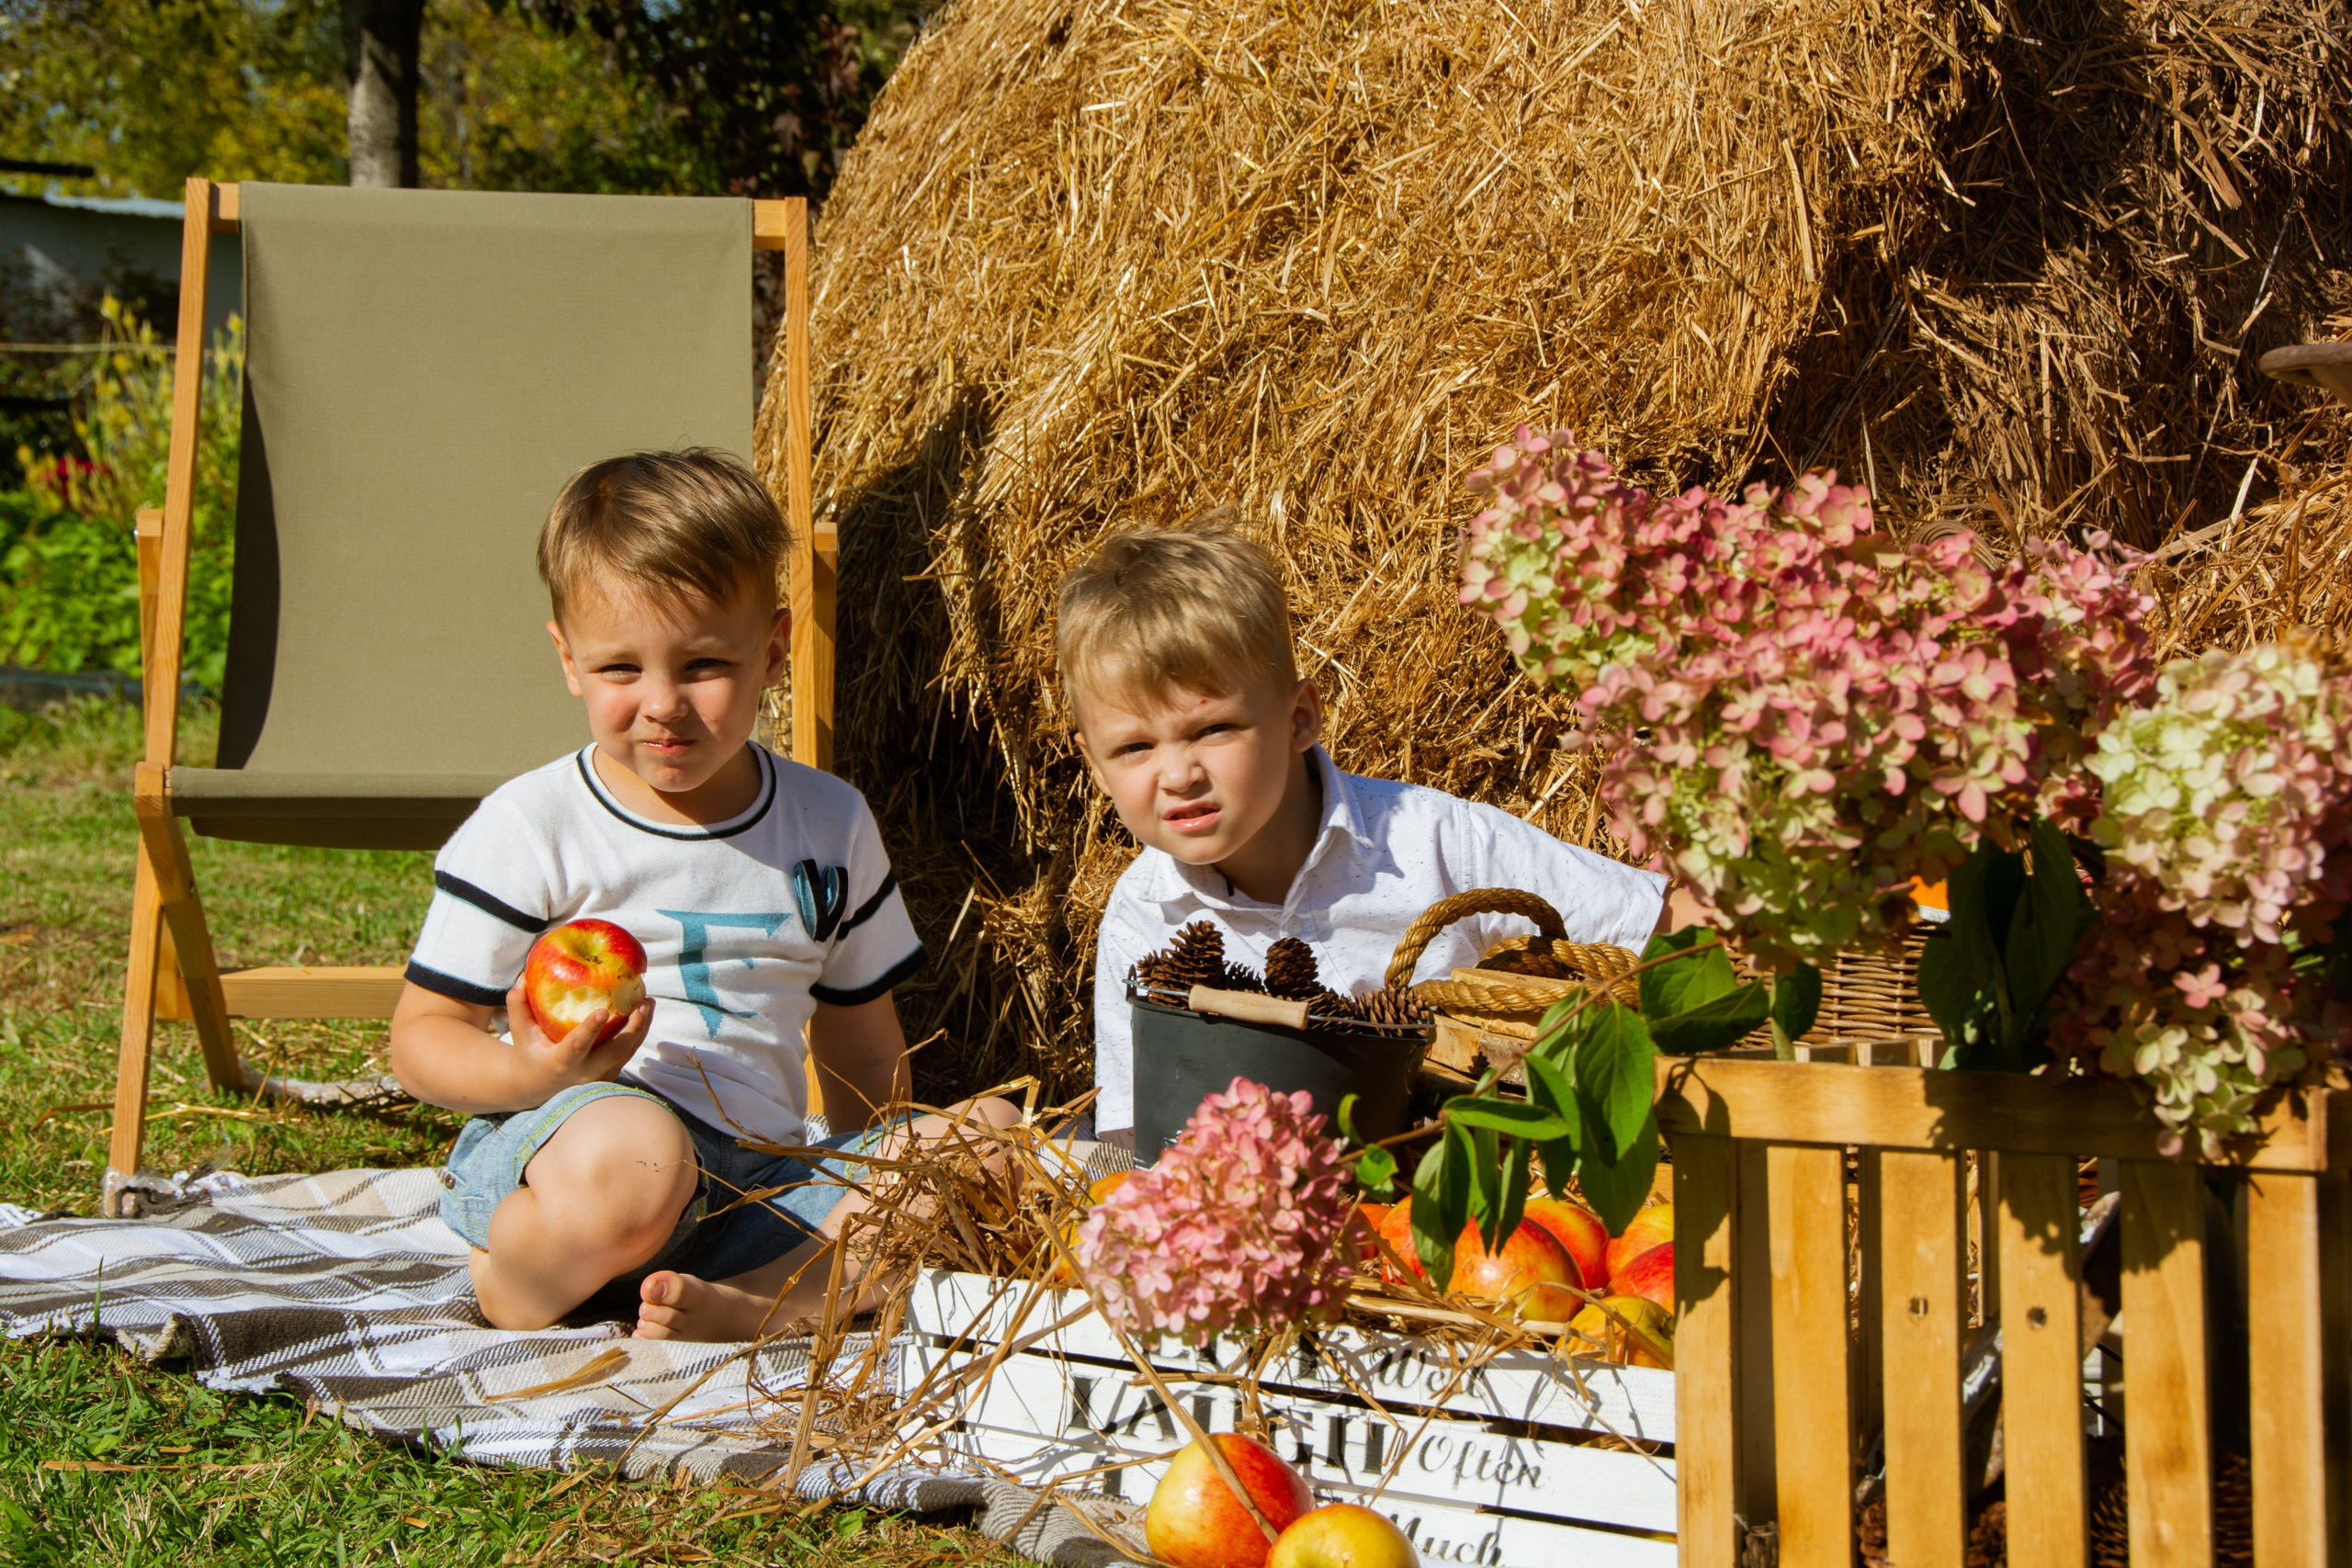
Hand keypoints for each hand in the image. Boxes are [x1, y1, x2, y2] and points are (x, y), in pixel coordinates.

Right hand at [504, 974, 652, 1094]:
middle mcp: (584, 1073)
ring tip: (648, 1002)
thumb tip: (523, 976)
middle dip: (632, 1028)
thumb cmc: (529, 1052)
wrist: (539, 1086)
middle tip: (642, 1002)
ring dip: (642, 1027)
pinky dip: (640, 1032)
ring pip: (628, 1052)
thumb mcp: (519, 1032)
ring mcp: (601, 1076)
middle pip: (615, 1051)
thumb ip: (517, 1005)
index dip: (590, 1029)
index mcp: (560, 1063)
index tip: (603, 1011)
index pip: (577, 1046)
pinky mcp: (612, 1073)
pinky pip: (629, 1052)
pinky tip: (645, 1011)